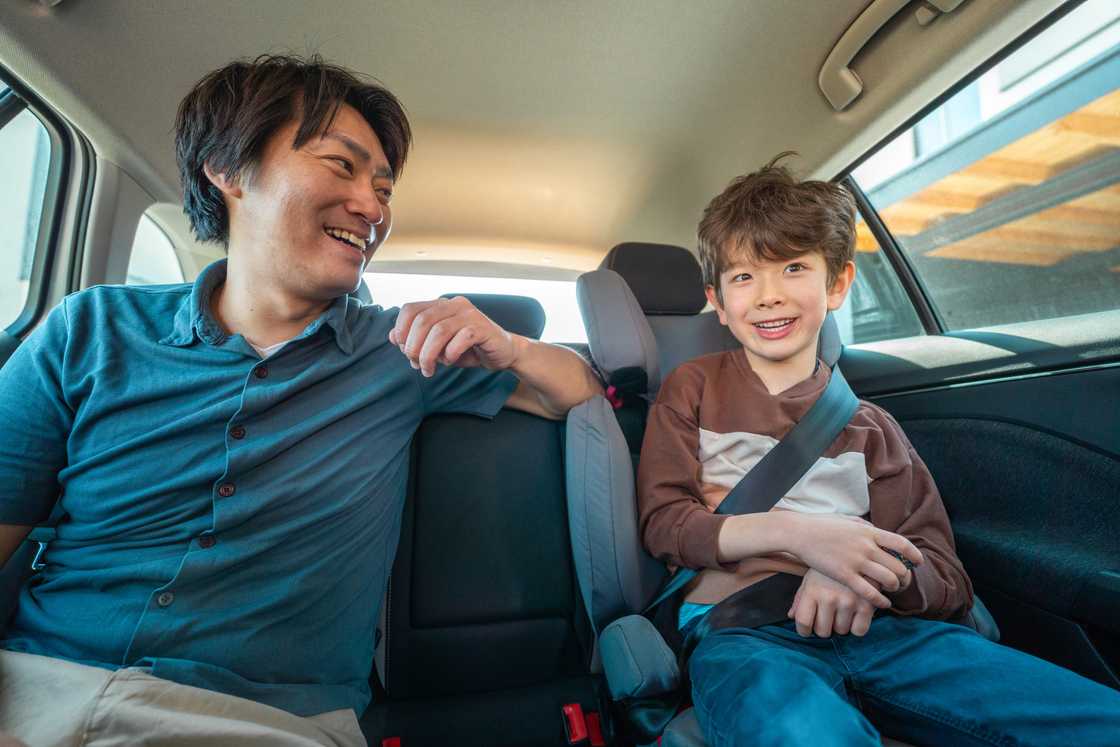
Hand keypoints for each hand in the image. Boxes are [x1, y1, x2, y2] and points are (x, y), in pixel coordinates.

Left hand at [389, 296, 520, 375]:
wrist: (503, 353)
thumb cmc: (468, 348)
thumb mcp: (438, 345)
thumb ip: (417, 339)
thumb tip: (393, 337)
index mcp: (440, 305)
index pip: (410, 309)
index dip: (401, 330)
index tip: (403, 350)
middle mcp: (454, 305)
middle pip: (422, 321)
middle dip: (413, 347)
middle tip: (416, 364)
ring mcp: (469, 314)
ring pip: (439, 331)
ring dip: (429, 354)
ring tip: (429, 369)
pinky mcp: (483, 328)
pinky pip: (461, 338)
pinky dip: (450, 353)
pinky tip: (450, 361)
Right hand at [787, 513, 922, 607]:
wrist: (800, 533)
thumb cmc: (822, 525)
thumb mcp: (848, 521)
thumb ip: (864, 527)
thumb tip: (876, 530)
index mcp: (869, 532)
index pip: (902, 544)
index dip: (914, 555)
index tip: (918, 562)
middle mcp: (866, 546)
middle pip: (899, 566)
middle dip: (905, 577)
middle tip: (904, 582)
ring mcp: (856, 561)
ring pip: (888, 580)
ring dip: (894, 587)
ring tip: (892, 590)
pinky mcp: (844, 575)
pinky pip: (870, 592)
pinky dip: (881, 600)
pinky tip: (882, 603)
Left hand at [789, 569, 876, 637]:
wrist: (859, 550)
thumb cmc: (830, 568)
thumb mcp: (811, 578)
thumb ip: (801, 598)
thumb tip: (791, 616)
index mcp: (812, 590)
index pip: (803, 622)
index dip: (804, 631)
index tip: (807, 631)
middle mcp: (829, 597)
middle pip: (823, 631)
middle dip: (824, 627)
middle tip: (829, 617)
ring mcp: (849, 601)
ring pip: (841, 631)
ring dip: (841, 625)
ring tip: (844, 610)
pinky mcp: (867, 604)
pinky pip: (859, 631)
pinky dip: (858, 627)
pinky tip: (856, 615)